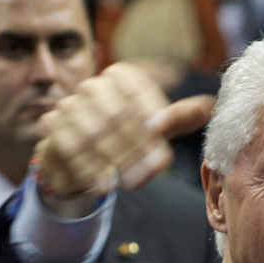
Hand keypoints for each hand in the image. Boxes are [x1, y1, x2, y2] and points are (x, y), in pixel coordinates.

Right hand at [36, 62, 213, 198]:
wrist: (86, 148)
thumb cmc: (132, 132)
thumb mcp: (162, 123)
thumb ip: (184, 116)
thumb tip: (210, 107)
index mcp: (123, 76)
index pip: (140, 96)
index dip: (154, 127)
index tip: (163, 154)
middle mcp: (94, 85)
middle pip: (119, 116)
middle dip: (138, 148)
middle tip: (152, 173)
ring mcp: (70, 105)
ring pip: (94, 134)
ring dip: (115, 161)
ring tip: (132, 182)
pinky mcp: (52, 128)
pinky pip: (71, 150)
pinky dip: (89, 170)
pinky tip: (105, 186)